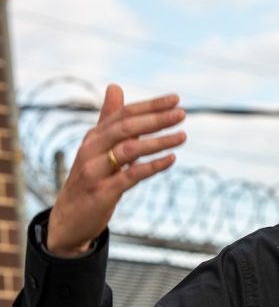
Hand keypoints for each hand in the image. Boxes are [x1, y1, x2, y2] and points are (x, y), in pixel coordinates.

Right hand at [46, 84, 185, 255]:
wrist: (68, 219)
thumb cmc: (89, 179)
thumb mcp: (97, 147)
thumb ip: (109, 120)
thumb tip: (115, 86)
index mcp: (94, 137)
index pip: (123, 114)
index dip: (149, 106)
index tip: (176, 99)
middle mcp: (91, 150)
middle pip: (125, 128)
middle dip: (155, 119)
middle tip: (182, 113)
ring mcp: (95, 171)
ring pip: (128, 150)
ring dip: (157, 142)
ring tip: (183, 136)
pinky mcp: (102, 192)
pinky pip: (130, 176)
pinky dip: (152, 166)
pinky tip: (171, 159)